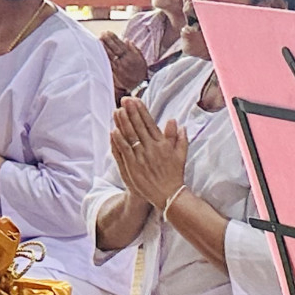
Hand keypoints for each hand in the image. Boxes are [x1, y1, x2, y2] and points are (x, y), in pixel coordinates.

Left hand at [100, 32, 148, 95]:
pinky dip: (103, 57)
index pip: (121, 44)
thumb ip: (135, 49)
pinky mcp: (114, 73)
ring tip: (98, 40)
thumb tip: (127, 40)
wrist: (138, 87)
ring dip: (104, 47)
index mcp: (131, 56)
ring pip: (110, 55)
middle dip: (107, 40)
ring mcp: (119, 67)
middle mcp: (125, 61)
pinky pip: (107, 63)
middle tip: (102, 34)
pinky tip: (99, 52)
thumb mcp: (141, 60)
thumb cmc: (140, 73)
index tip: (108, 32)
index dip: (114, 38)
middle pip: (114, 48)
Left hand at [110, 97, 189, 212]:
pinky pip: (124, 151)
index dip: (141, 111)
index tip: (135, 100)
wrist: (169, 195)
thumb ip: (179, 138)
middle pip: (139, 126)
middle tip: (124, 99)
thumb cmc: (174, 175)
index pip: (150, 123)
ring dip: (123, 123)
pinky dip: (119, 141)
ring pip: (130, 136)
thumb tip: (176, 122)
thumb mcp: (180, 155)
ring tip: (117, 110)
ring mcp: (141, 157)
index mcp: (162, 144)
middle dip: (131, 112)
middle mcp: (151, 148)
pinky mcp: (133, 167)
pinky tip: (114, 131)